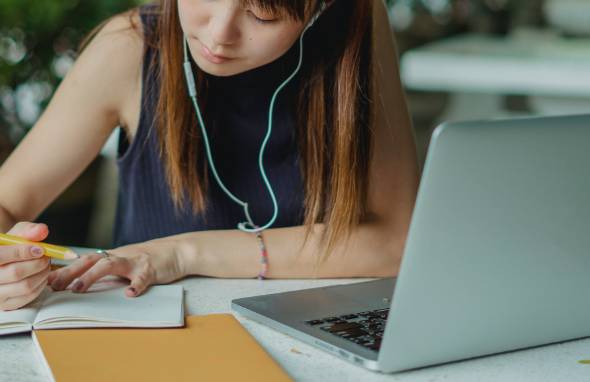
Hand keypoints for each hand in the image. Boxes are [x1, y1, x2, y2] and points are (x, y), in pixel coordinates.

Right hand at [0, 222, 50, 310]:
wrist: (4, 264)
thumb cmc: (10, 248)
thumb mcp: (15, 235)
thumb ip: (28, 231)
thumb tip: (42, 231)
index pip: (0, 256)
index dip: (22, 252)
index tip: (40, 249)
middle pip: (15, 273)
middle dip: (37, 263)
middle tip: (46, 257)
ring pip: (25, 286)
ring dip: (42, 274)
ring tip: (45, 265)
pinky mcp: (6, 305)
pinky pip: (29, 296)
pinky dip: (41, 285)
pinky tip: (41, 276)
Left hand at [48, 240, 185, 296]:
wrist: (178, 251)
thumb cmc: (151, 259)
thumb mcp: (128, 262)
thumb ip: (110, 270)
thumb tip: (85, 281)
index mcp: (114, 256)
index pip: (86, 260)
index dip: (67, 269)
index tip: (50, 281)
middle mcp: (122, 256)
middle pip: (91, 260)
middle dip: (71, 272)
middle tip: (55, 286)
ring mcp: (136, 261)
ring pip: (111, 265)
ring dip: (92, 276)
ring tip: (79, 288)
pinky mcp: (152, 269)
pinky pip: (142, 278)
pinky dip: (136, 286)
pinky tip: (130, 294)